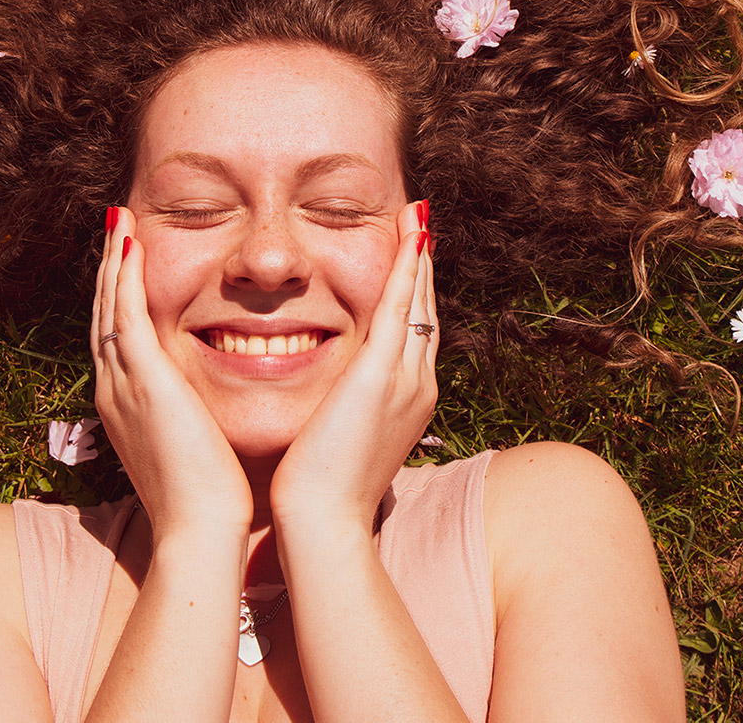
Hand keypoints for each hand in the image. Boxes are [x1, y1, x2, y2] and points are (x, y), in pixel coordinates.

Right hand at [92, 207, 253, 545]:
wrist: (199, 531)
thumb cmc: (206, 499)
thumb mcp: (189, 448)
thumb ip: (189, 419)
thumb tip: (203, 409)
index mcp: (123, 404)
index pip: (115, 336)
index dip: (115, 298)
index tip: (125, 265)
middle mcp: (113, 387)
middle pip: (102, 312)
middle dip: (107, 269)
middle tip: (114, 228)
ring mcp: (122, 380)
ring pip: (108, 304)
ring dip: (112, 260)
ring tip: (118, 222)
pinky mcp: (143, 376)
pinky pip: (125, 311)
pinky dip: (123, 274)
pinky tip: (129, 242)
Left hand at [269, 200, 438, 534]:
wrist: (323, 525)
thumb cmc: (319, 493)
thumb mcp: (337, 441)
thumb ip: (339, 412)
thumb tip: (329, 401)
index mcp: (405, 401)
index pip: (412, 335)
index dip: (412, 296)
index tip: (408, 261)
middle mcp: (415, 385)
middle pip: (423, 312)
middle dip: (421, 268)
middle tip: (421, 225)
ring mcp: (404, 380)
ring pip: (416, 302)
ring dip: (418, 257)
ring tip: (419, 217)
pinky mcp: (380, 375)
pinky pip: (399, 306)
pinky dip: (406, 268)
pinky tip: (411, 236)